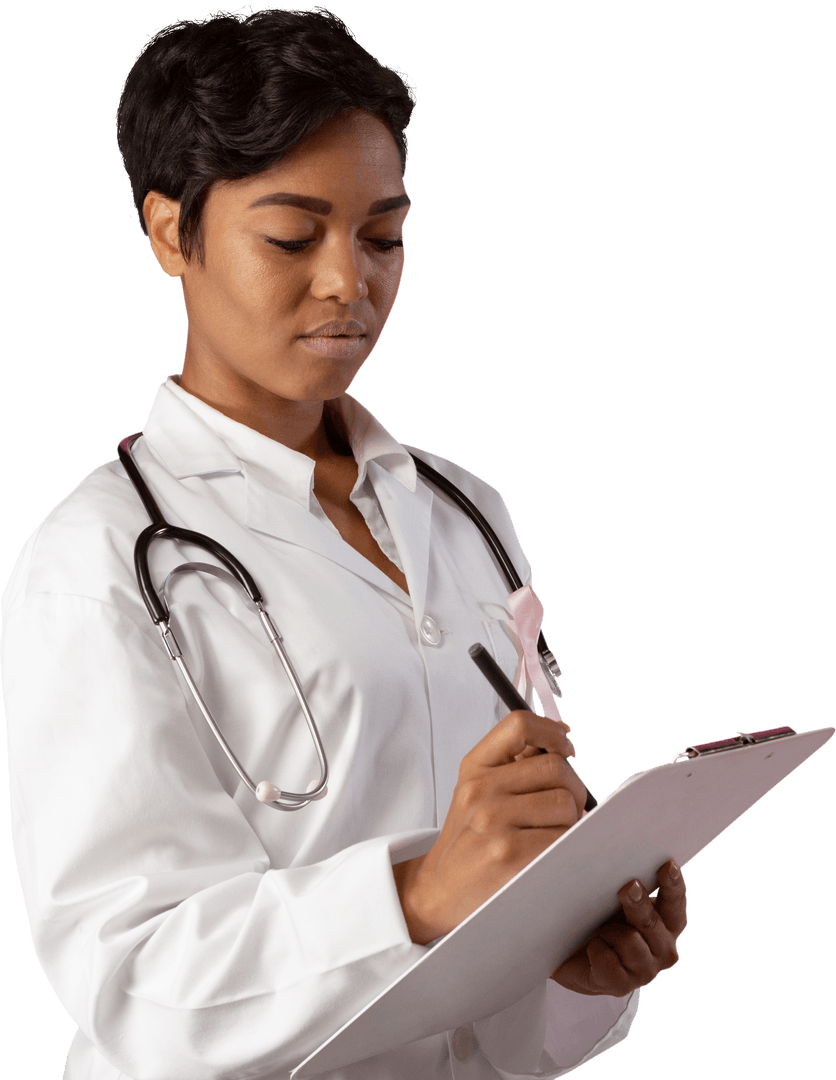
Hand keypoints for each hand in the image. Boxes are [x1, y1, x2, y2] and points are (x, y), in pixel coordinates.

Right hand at [393, 710, 586, 944]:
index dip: (552, 732)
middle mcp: (481, 790)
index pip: (520, 725)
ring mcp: (494, 822)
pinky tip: (554, 851)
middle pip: (557, 768)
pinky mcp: (510, 855)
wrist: (440, 889)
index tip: (567, 747)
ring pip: (566, 804)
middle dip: (575, 788)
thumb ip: (516, 761)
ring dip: (573, 821)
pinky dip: (570, 844)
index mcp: (475, 767)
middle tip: (567, 807)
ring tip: (555, 832)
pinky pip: (564, 838)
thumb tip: (563, 732)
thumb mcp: (479, 789)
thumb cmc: (469, 838)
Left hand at [551, 859, 687, 995]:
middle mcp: (663, 948)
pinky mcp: (621, 985)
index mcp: (666, 922)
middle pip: (654, 922)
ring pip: (631, 942)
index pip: (675, 902)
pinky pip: (608, 961)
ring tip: (598, 928)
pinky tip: (591, 949)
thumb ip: (620, 875)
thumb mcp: (609, 894)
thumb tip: (609, 841)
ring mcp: (644, 970)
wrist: (570, 956)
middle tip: (628, 886)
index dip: (673, 884)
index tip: (667, 865)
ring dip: (610, 931)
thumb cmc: (596, 917)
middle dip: (640, 904)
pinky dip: (596, 950)